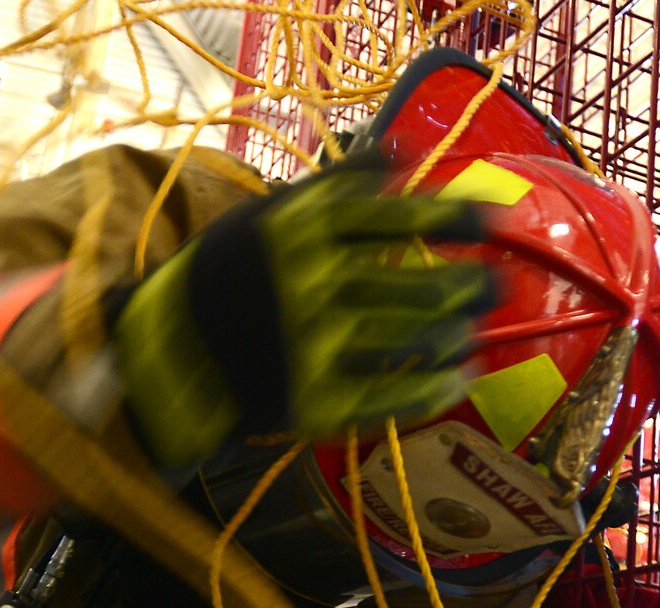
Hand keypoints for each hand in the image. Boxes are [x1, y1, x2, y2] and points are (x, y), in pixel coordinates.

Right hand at [113, 151, 495, 470]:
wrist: (163, 356)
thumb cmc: (223, 279)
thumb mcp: (262, 216)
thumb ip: (329, 189)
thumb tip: (398, 152)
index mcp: (293, 235)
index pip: (385, 220)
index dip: (443, 220)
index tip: (487, 220)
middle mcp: (304, 289)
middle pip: (406, 284)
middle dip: (462, 285)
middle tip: (496, 285)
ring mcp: (307, 349)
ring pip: (401, 341)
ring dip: (449, 336)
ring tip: (474, 331)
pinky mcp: (308, 403)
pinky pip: (382, 398)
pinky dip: (425, 391)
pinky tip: (454, 380)